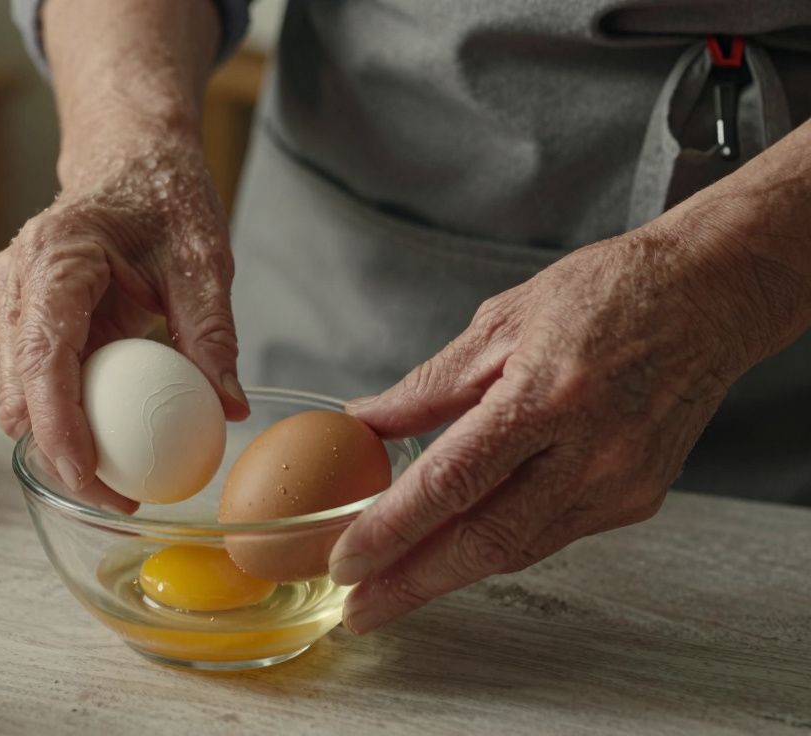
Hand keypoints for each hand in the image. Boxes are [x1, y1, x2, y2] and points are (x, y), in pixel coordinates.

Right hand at [0, 136, 249, 510]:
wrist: (129, 158)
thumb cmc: (164, 195)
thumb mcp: (203, 258)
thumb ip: (212, 333)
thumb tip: (227, 407)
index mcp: (55, 258)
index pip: (43, 358)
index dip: (58, 429)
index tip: (90, 480)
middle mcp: (16, 281)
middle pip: (18, 390)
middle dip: (57, 453)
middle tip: (119, 498)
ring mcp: (10, 301)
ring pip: (18, 394)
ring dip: (58, 441)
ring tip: (121, 480)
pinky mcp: (21, 319)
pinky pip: (34, 382)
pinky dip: (64, 416)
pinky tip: (111, 438)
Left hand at [328, 223, 781, 632]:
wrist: (708, 298)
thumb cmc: (605, 294)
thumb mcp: (501, 321)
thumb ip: (428, 386)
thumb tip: (364, 423)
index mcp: (547, 397)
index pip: (452, 481)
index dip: (393, 529)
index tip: (346, 560)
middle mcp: (589, 452)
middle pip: (486, 541)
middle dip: (412, 584)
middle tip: (357, 611)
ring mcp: (619, 483)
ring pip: (518, 549)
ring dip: (448, 576)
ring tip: (390, 590)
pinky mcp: (636, 499)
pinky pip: (550, 534)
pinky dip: (496, 546)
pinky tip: (455, 550)